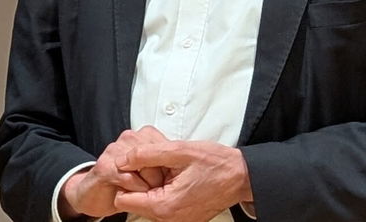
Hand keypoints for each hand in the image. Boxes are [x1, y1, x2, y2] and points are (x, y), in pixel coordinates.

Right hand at [60, 126, 170, 218]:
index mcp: (142, 136)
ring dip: (147, 183)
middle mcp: (128, 139)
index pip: (166, 146)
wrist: (93, 194)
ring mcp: (115, 150)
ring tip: (141, 189)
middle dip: (159, 176)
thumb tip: (186, 167)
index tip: (164, 181)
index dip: (169, 168)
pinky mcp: (105, 166)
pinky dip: (135, 189)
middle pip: (157, 155)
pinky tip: (130, 192)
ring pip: (144, 166)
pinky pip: (129, 178)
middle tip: (152, 187)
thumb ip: (165, 163)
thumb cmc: (126, 184)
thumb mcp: (154, 172)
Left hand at [113, 140, 251, 221]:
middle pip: (132, 202)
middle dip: (137, 182)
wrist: (243, 176)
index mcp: (165, 206)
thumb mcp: (179, 151)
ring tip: (166, 170)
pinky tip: (173, 178)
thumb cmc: (216, 164)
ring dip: (149, 186)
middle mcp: (169, 219)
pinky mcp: (183, 218)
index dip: (124, 179)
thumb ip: (146, 154)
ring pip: (145, 204)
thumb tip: (122, 159)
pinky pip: (160, 206)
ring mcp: (177, 220)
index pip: (122, 199)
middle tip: (153, 165)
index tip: (135, 165)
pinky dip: (161, 192)